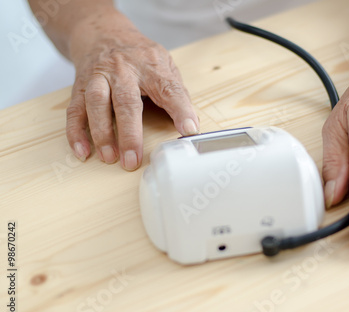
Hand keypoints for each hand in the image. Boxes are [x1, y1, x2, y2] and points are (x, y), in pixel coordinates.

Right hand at [66, 10, 198, 169]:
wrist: (102, 31)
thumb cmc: (138, 55)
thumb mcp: (164, 64)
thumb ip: (176, 93)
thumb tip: (192, 125)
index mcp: (150, 65)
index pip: (168, 89)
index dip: (181, 109)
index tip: (189, 129)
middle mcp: (122, 69)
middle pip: (125, 101)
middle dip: (130, 133)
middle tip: (133, 159)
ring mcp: (98, 76)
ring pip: (96, 104)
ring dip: (102, 133)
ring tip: (109, 157)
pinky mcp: (80, 86)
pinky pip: (75, 109)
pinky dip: (76, 132)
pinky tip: (82, 150)